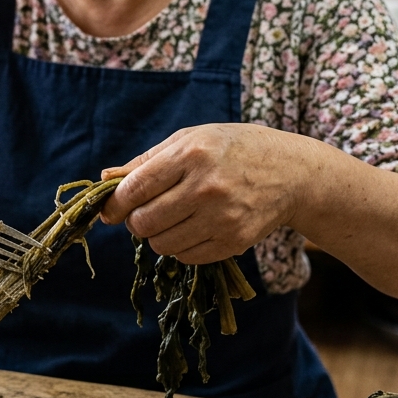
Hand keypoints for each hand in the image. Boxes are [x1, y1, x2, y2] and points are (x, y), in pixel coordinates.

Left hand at [98, 124, 312, 264]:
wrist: (292, 172)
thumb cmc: (232, 150)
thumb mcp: (190, 140)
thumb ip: (146, 161)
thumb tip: (105, 179)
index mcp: (191, 154)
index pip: (135, 189)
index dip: (114, 205)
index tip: (110, 211)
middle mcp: (206, 187)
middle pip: (144, 222)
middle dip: (135, 221)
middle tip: (145, 213)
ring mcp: (222, 217)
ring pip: (162, 244)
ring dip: (158, 236)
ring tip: (172, 219)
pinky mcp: (234, 241)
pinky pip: (186, 257)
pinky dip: (181, 248)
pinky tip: (194, 229)